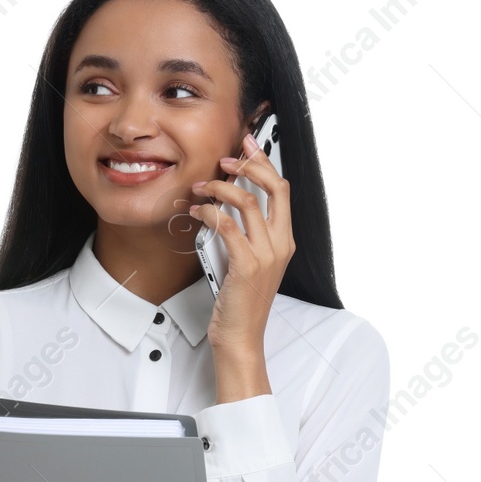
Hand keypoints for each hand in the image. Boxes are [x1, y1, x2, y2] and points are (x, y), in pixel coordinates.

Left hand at [189, 132, 295, 361]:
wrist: (240, 336)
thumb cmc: (240, 302)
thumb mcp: (248, 262)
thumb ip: (245, 235)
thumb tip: (225, 205)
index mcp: (284, 241)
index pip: (282, 190)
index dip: (265, 163)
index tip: (247, 145)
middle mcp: (281, 244)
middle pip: (274, 188)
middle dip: (249, 165)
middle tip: (225, 160)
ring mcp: (266, 254)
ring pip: (247, 202)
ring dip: (219, 188)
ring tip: (199, 188)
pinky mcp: (246, 265)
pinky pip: (227, 226)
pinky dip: (208, 213)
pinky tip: (196, 212)